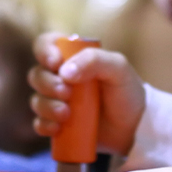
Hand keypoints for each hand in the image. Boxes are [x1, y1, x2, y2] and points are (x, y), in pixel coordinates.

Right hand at [28, 34, 145, 155]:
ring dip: (47, 106)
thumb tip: (64, 72)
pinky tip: (57, 128)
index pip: (46, 43)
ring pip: (36, 100)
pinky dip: (44, 125)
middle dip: (48, 84)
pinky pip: (39, 123)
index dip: (45, 51)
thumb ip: (94, 60)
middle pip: (37, 74)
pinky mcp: (58, 123)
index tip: (56, 63)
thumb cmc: (127, 91)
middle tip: (67, 94)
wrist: (135, 127)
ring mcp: (58, 101)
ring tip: (66, 114)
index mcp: (73, 56)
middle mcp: (61, 76)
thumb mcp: (118, 68)